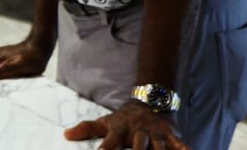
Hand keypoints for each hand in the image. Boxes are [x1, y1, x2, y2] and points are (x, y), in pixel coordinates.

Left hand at [64, 101, 189, 148]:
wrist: (149, 102)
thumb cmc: (123, 119)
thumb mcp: (105, 122)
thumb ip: (86, 129)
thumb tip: (66, 134)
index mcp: (121, 130)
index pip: (111, 141)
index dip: (107, 149)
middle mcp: (139, 132)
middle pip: (139, 144)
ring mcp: (156, 134)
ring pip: (159, 146)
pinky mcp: (171, 136)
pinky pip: (180, 144)